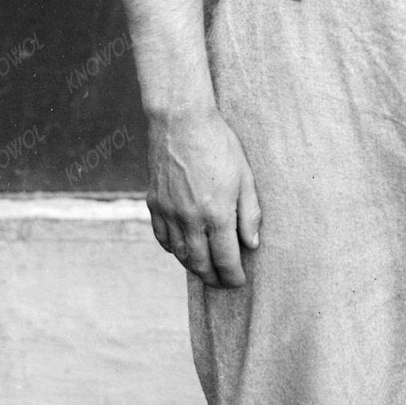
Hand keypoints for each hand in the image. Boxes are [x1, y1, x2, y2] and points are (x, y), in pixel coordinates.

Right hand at [146, 106, 261, 289]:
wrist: (180, 121)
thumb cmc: (219, 144)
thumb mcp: (244, 177)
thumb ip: (249, 214)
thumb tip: (251, 244)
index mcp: (217, 213)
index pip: (226, 259)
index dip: (233, 276)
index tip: (239, 281)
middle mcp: (190, 219)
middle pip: (201, 263)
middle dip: (213, 278)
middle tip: (222, 282)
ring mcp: (169, 213)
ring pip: (180, 254)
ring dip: (193, 267)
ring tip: (205, 270)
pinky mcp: (154, 203)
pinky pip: (162, 238)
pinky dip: (173, 250)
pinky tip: (182, 250)